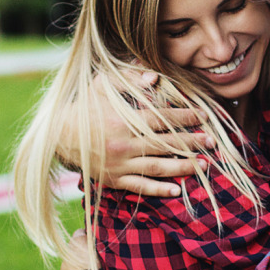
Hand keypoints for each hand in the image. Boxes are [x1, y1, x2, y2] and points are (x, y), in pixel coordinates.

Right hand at [57, 70, 214, 196]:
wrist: (57, 137)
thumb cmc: (84, 108)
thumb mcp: (102, 85)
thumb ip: (129, 79)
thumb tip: (155, 79)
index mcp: (123, 121)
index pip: (163, 119)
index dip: (185, 116)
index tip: (203, 116)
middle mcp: (124, 145)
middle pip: (166, 144)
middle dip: (192, 143)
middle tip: (212, 142)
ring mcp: (120, 165)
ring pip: (158, 168)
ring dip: (183, 167)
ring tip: (203, 166)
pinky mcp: (114, 180)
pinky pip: (140, 187)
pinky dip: (159, 190)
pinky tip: (177, 190)